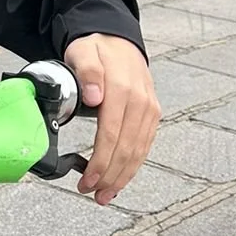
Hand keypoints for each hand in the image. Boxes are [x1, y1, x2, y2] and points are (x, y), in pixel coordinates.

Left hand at [63, 34, 159, 204]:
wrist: (117, 39)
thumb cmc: (96, 48)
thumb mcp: (83, 51)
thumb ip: (87, 71)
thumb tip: (95, 96)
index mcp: (122, 89)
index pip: (111, 136)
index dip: (99, 163)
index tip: (85, 181)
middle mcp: (141, 102)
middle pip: (127, 149)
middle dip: (109, 177)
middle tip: (91, 193)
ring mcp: (149, 109)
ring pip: (139, 152)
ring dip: (122, 177)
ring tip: (105, 195)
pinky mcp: (152, 114)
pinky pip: (145, 145)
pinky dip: (134, 166)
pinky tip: (121, 179)